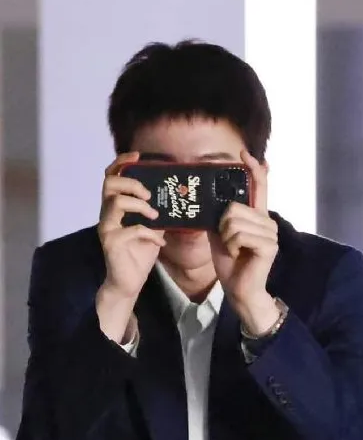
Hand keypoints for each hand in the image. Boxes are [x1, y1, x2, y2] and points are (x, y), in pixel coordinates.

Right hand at [98, 151, 165, 301]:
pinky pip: (131, 229)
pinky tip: (159, 242)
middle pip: (109, 183)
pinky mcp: (110, 242)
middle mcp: (107, 214)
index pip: (111, 176)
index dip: (121, 162)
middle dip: (132, 183)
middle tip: (149, 195)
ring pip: (116, 202)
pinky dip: (150, 233)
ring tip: (155, 216)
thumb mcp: (152, 228)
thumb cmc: (139, 254)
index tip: (138, 157)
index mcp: (115, 206)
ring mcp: (107, 227)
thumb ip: (157, 212)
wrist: (128, 282)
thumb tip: (178, 197)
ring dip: (140, 206)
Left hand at [209, 150, 279, 333]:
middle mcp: (267, 221)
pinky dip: (231, 247)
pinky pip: (239, 235)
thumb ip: (218, 217)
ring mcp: (270, 233)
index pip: (259, 186)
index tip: (243, 153)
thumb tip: (205, 199)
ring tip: (234, 251)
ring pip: (235, 222)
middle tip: (229, 243)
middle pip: (235, 207)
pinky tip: (237, 256)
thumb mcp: (220, 236)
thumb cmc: (231, 263)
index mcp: (257, 216)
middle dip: (223, 226)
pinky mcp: (268, 246)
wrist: (239, 290)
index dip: (252, 168)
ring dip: (227, 239)